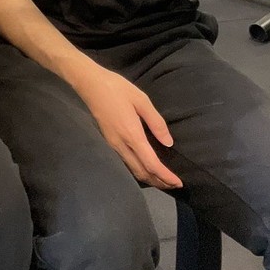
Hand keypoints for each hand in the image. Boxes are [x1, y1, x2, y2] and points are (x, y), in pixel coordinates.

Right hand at [77, 62, 181, 189]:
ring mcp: (113, 145)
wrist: (90, 84)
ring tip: (163, 179)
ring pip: (133, 171)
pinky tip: (145, 167)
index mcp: (132, 135)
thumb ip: (156, 122)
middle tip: (174, 185)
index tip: (179, 183)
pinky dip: (139, 171)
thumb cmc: (117, 88)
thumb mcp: (141, 99)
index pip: (151, 164)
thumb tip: (169, 143)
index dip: (165, 176)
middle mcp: (121, 145)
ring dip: (149, 178)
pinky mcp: (109, 142)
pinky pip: (126, 164)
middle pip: (142, 173)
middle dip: (159, 182)